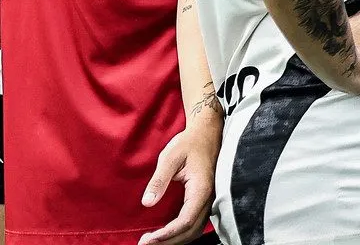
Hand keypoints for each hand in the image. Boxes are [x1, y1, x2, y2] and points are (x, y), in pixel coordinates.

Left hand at [139, 122, 219, 244]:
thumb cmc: (189, 142)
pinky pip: (196, 221)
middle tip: (145, 244)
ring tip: (154, 240)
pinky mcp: (206, 197)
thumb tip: (147, 203)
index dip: (166, 234)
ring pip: (196, 228)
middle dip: (169, 241)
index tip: (147, 240)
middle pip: (191, 230)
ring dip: (175, 238)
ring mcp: (209, 198)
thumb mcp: (170, 157)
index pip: (185, 221)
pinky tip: (167, 232)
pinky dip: (182, 231)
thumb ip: (159, 181)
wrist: (207, 131)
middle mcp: (209, 196)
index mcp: (201, 188)